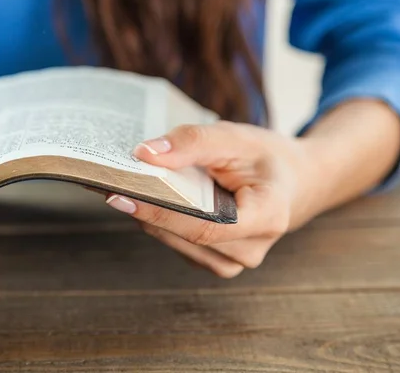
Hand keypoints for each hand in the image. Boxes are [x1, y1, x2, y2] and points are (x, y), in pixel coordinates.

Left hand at [105, 121, 320, 277]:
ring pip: (176, 242)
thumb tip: (145, 154)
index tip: (120, 194)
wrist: (293, 181)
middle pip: (186, 235)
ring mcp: (234, 261)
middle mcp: (251, 249)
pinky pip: (179, 243)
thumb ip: (193, 143)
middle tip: (107, 181)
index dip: (161, 212)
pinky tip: (144, 199)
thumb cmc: (266, 158)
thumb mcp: (236, 138)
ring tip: (119, 186)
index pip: (205, 226)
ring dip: (147, 215)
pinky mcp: (218, 260)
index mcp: (267, 217)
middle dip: (145, 208)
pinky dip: (159, 220)